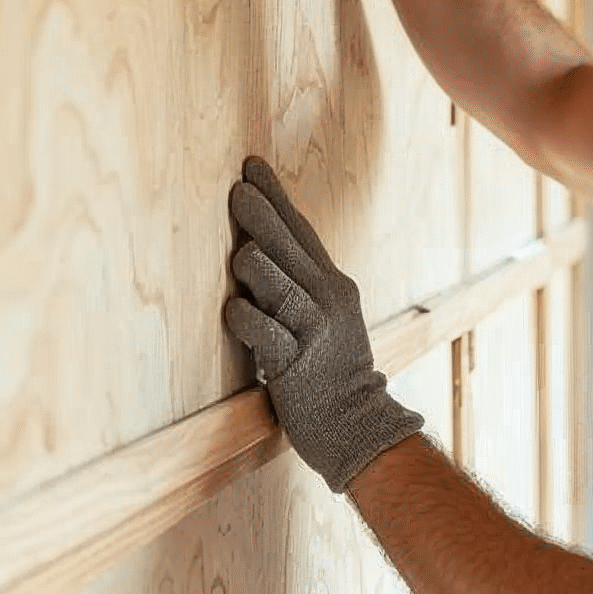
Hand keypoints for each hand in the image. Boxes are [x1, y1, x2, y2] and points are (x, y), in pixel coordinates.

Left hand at [225, 157, 423, 491]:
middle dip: (260, 212)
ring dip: (251, 265)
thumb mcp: (328, 318)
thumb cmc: (333, 371)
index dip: (276, 197)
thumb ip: (300, 285)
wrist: (358, 425)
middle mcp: (326, 298)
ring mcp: (312, 328)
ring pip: (272, 278)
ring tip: (242, 258)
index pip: (300, 230)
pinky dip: (243, 316)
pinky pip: (260, 328)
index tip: (252, 167)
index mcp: (333, 284)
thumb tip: (255, 249)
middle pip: (286, 244)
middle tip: (238, 189)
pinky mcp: (294, 360)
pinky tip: (234, 310)